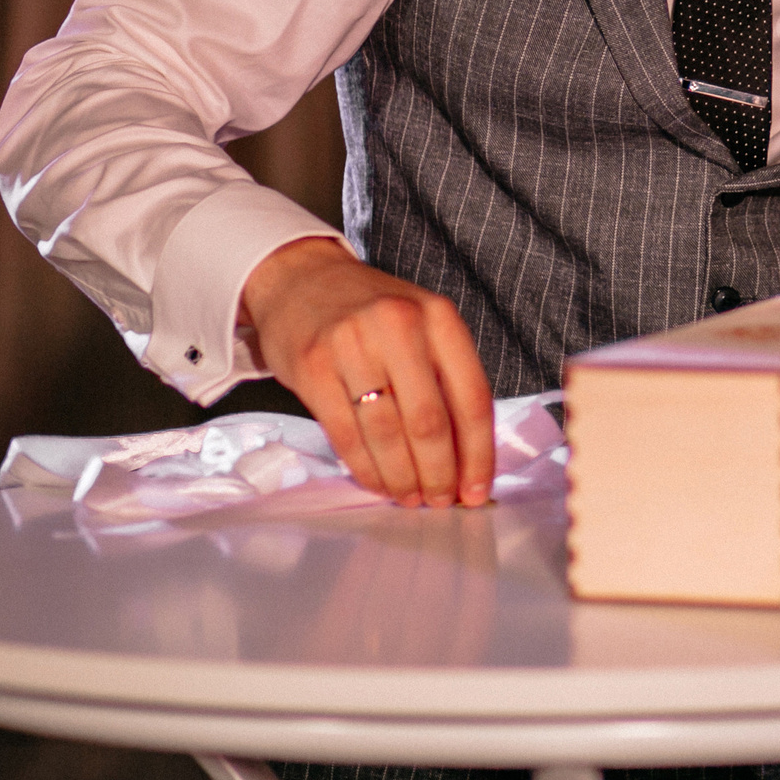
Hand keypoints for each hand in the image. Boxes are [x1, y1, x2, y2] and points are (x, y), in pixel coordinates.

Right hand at [241, 236, 495, 508]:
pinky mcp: (314, 367)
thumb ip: (446, 378)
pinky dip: (367, 468)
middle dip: (440, 473)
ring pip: (388, 433)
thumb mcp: (422, 325)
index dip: (478, 452)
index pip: (472, 396)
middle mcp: (400, 326)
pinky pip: (346, 434)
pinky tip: (379, 484)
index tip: (478, 489)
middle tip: (442, 501)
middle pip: (430, 421)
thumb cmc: (372, 312)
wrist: (302, 279)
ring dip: (404, 478)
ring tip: (412, 499)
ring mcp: (353, 345)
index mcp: (439, 317)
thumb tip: (468, 455)